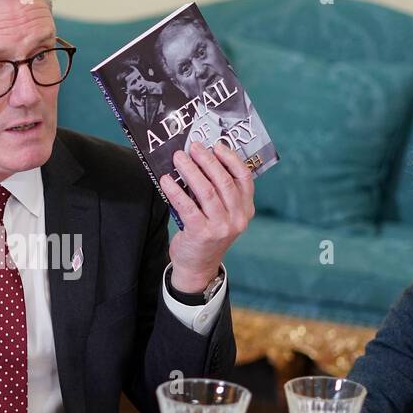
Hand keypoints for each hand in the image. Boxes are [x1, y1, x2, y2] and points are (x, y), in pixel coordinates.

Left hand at [160, 141, 254, 292]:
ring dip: (190, 171)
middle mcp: (237, 218)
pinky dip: (175, 190)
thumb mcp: (223, 215)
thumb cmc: (208, 234)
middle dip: (207, 160)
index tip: (216, 145)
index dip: (231, 159)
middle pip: (223, 181)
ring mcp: (221, 227)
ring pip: (206, 191)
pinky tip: (166, 180)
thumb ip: (220, 194)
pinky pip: (187, 206)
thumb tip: (200, 160)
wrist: (198, 267)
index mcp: (246, 210)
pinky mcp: (201, 233)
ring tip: (178, 158)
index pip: (244, 178)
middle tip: (192, 147)